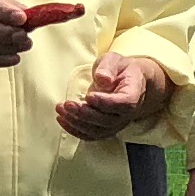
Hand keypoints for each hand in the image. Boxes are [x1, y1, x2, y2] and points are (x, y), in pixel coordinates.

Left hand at [55, 51, 171, 139]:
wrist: (128, 82)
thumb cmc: (120, 70)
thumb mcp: (114, 60)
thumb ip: (108, 67)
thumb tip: (103, 79)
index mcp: (133, 94)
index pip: (123, 104)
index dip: (106, 102)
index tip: (89, 96)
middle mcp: (126, 114)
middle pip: (107, 120)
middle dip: (85, 114)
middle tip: (68, 104)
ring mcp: (116, 124)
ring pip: (98, 131)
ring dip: (76, 122)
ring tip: (61, 110)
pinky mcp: (105, 129)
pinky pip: (91, 135)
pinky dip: (75, 130)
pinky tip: (62, 119)